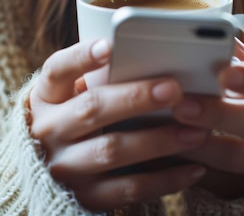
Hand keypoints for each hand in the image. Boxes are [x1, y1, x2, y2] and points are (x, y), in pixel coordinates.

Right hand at [29, 39, 206, 210]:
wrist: (51, 169)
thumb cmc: (77, 117)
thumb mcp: (75, 94)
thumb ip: (102, 79)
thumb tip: (155, 58)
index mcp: (47, 96)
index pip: (57, 69)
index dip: (81, 57)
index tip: (109, 46)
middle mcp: (49, 130)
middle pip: (91, 109)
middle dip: (135, 98)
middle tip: (174, 89)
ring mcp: (64, 166)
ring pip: (112, 150)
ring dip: (158, 141)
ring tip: (196, 132)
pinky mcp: (84, 196)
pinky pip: (128, 189)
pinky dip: (165, 179)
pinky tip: (195, 168)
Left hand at [172, 40, 243, 198]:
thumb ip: (235, 59)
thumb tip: (210, 36)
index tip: (225, 72)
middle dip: (217, 112)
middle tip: (182, 104)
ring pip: (236, 156)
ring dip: (199, 144)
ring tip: (165, 131)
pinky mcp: (242, 187)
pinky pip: (215, 180)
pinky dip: (187, 168)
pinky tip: (162, 154)